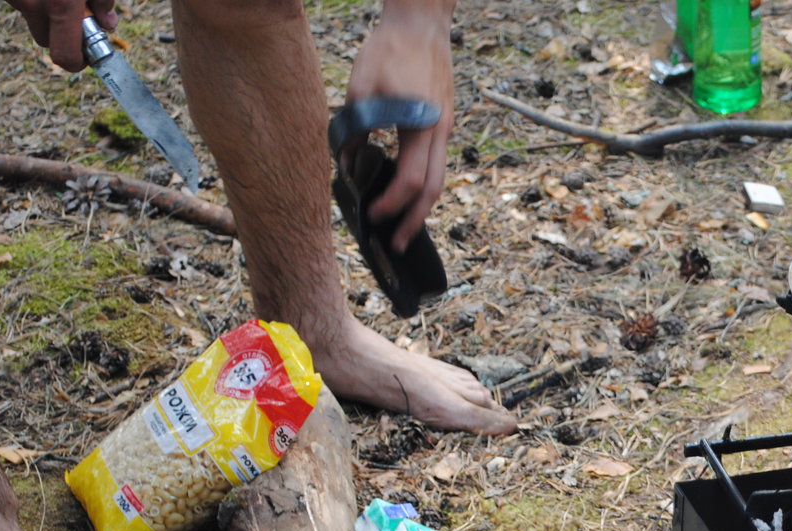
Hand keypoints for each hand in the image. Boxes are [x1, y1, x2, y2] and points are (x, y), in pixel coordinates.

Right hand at [5, 0, 115, 71]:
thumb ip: (103, 1)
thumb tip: (108, 24)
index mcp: (61, 5)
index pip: (65, 57)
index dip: (78, 63)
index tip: (87, 55)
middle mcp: (31, 3)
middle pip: (44, 39)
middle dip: (60, 33)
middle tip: (74, 13)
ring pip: (31, 16)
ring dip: (44, 11)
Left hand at [346, 3, 457, 252]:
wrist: (422, 24)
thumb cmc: (391, 49)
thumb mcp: (362, 86)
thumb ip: (355, 126)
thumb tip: (346, 158)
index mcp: (422, 126)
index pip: (410, 180)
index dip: (391, 204)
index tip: (373, 215)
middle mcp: (439, 132)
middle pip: (433, 191)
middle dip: (415, 222)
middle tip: (397, 244)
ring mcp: (444, 128)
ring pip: (438, 180)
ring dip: (421, 207)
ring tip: (403, 224)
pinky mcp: (441, 122)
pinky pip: (436, 163)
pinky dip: (422, 184)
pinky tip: (405, 190)